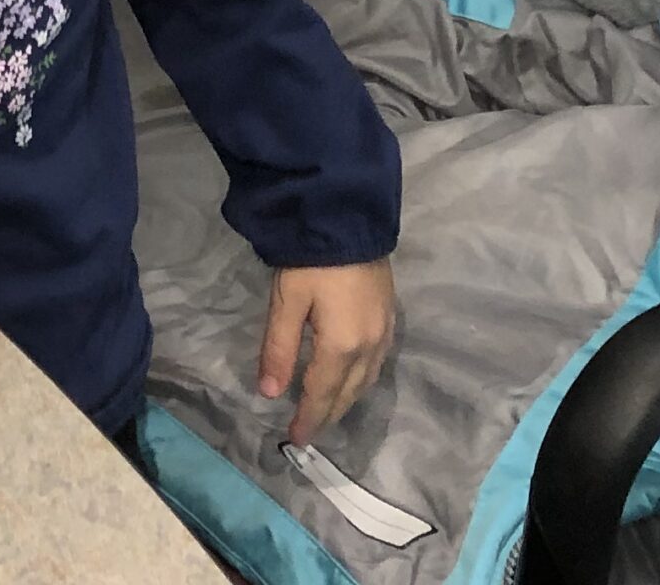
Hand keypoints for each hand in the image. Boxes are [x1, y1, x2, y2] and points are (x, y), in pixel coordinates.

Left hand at [259, 259, 397, 444]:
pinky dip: (361, 380)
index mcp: (342, 347)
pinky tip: (351, 378)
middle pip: (348, 393)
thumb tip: (269, 393)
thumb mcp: (287, 301)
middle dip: (328, 414)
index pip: (322, 394)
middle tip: (310, 430)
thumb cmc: (312, 259)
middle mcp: (370, 347)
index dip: (309, 418)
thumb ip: (278, 347)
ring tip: (326, 410)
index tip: (295, 439)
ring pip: (366, 381)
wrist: (349, 219)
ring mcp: (385, 333)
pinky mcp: (390, 317)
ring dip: (346, 400)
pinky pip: (377, 364)